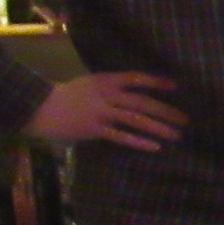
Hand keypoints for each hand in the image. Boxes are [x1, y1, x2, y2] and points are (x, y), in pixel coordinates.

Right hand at [25, 71, 185, 150]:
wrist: (38, 106)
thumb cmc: (65, 95)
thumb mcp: (89, 84)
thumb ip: (110, 88)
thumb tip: (134, 95)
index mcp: (104, 80)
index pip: (135, 78)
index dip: (156, 81)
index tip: (175, 86)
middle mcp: (105, 94)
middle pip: (142, 102)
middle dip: (166, 110)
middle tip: (185, 119)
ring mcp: (100, 112)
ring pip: (135, 120)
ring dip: (158, 127)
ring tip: (176, 135)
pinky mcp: (94, 129)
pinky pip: (121, 136)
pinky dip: (139, 141)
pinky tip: (154, 147)